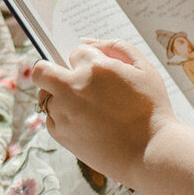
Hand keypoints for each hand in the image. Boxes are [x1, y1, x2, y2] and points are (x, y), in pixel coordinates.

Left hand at [29, 38, 193, 184]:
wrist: (151, 153)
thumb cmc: (152, 111)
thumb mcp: (144, 69)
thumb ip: (116, 47)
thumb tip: (87, 41)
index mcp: (94, 68)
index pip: (75, 52)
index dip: (86, 60)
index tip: (96, 72)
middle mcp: (73, 88)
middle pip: (41, 70)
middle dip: (52, 71)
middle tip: (69, 81)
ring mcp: (63, 112)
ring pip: (44, 95)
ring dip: (58, 96)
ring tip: (84, 107)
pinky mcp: (61, 134)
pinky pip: (50, 118)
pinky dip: (61, 117)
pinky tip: (85, 122)